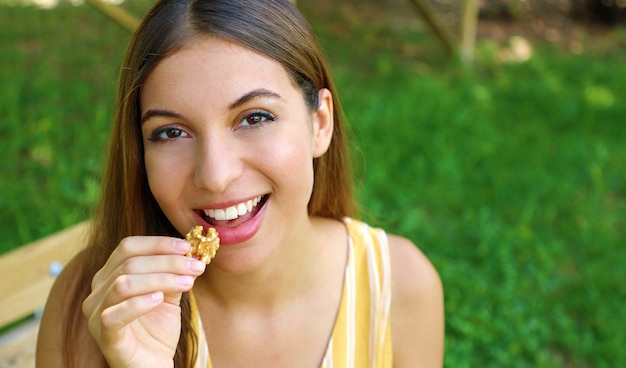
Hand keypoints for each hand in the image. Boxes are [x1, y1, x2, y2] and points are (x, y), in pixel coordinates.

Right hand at [82, 236, 205, 367]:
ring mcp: (96, 315)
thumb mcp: (168, 295)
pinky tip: (159, 299)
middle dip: (168, 262)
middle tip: (196, 266)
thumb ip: (174, 274)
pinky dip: (138, 303)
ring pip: (123, 284)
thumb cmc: (158, 330)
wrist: (154, 365)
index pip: (128, 247)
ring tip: (188, 283)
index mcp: (110, 276)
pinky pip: (114, 315)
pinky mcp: (104, 337)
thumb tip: (192, 252)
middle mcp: (97, 292)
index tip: (187, 246)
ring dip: (161, 279)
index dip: (158, 243)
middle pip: (129, 263)